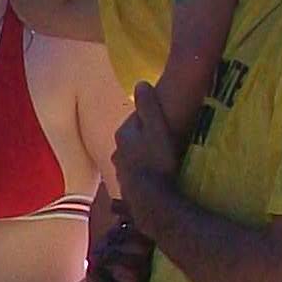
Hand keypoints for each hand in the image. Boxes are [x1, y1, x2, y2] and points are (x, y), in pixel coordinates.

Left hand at [112, 81, 180, 234]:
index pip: (135, 118)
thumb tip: (139, 82)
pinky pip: (136, 173)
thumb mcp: (156, 128)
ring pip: (132, 156)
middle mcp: (117, 152)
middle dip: (144, 136)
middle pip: (132, 138)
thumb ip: (147, 106)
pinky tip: (154, 175)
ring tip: (160, 157)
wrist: (151, 199)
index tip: (163, 118)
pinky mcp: (127, 187)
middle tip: (164, 137)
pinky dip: (143, 171)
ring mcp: (121, 171)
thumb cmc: (156, 160)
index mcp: (123, 134)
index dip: (149, 117)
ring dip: (143, 155)